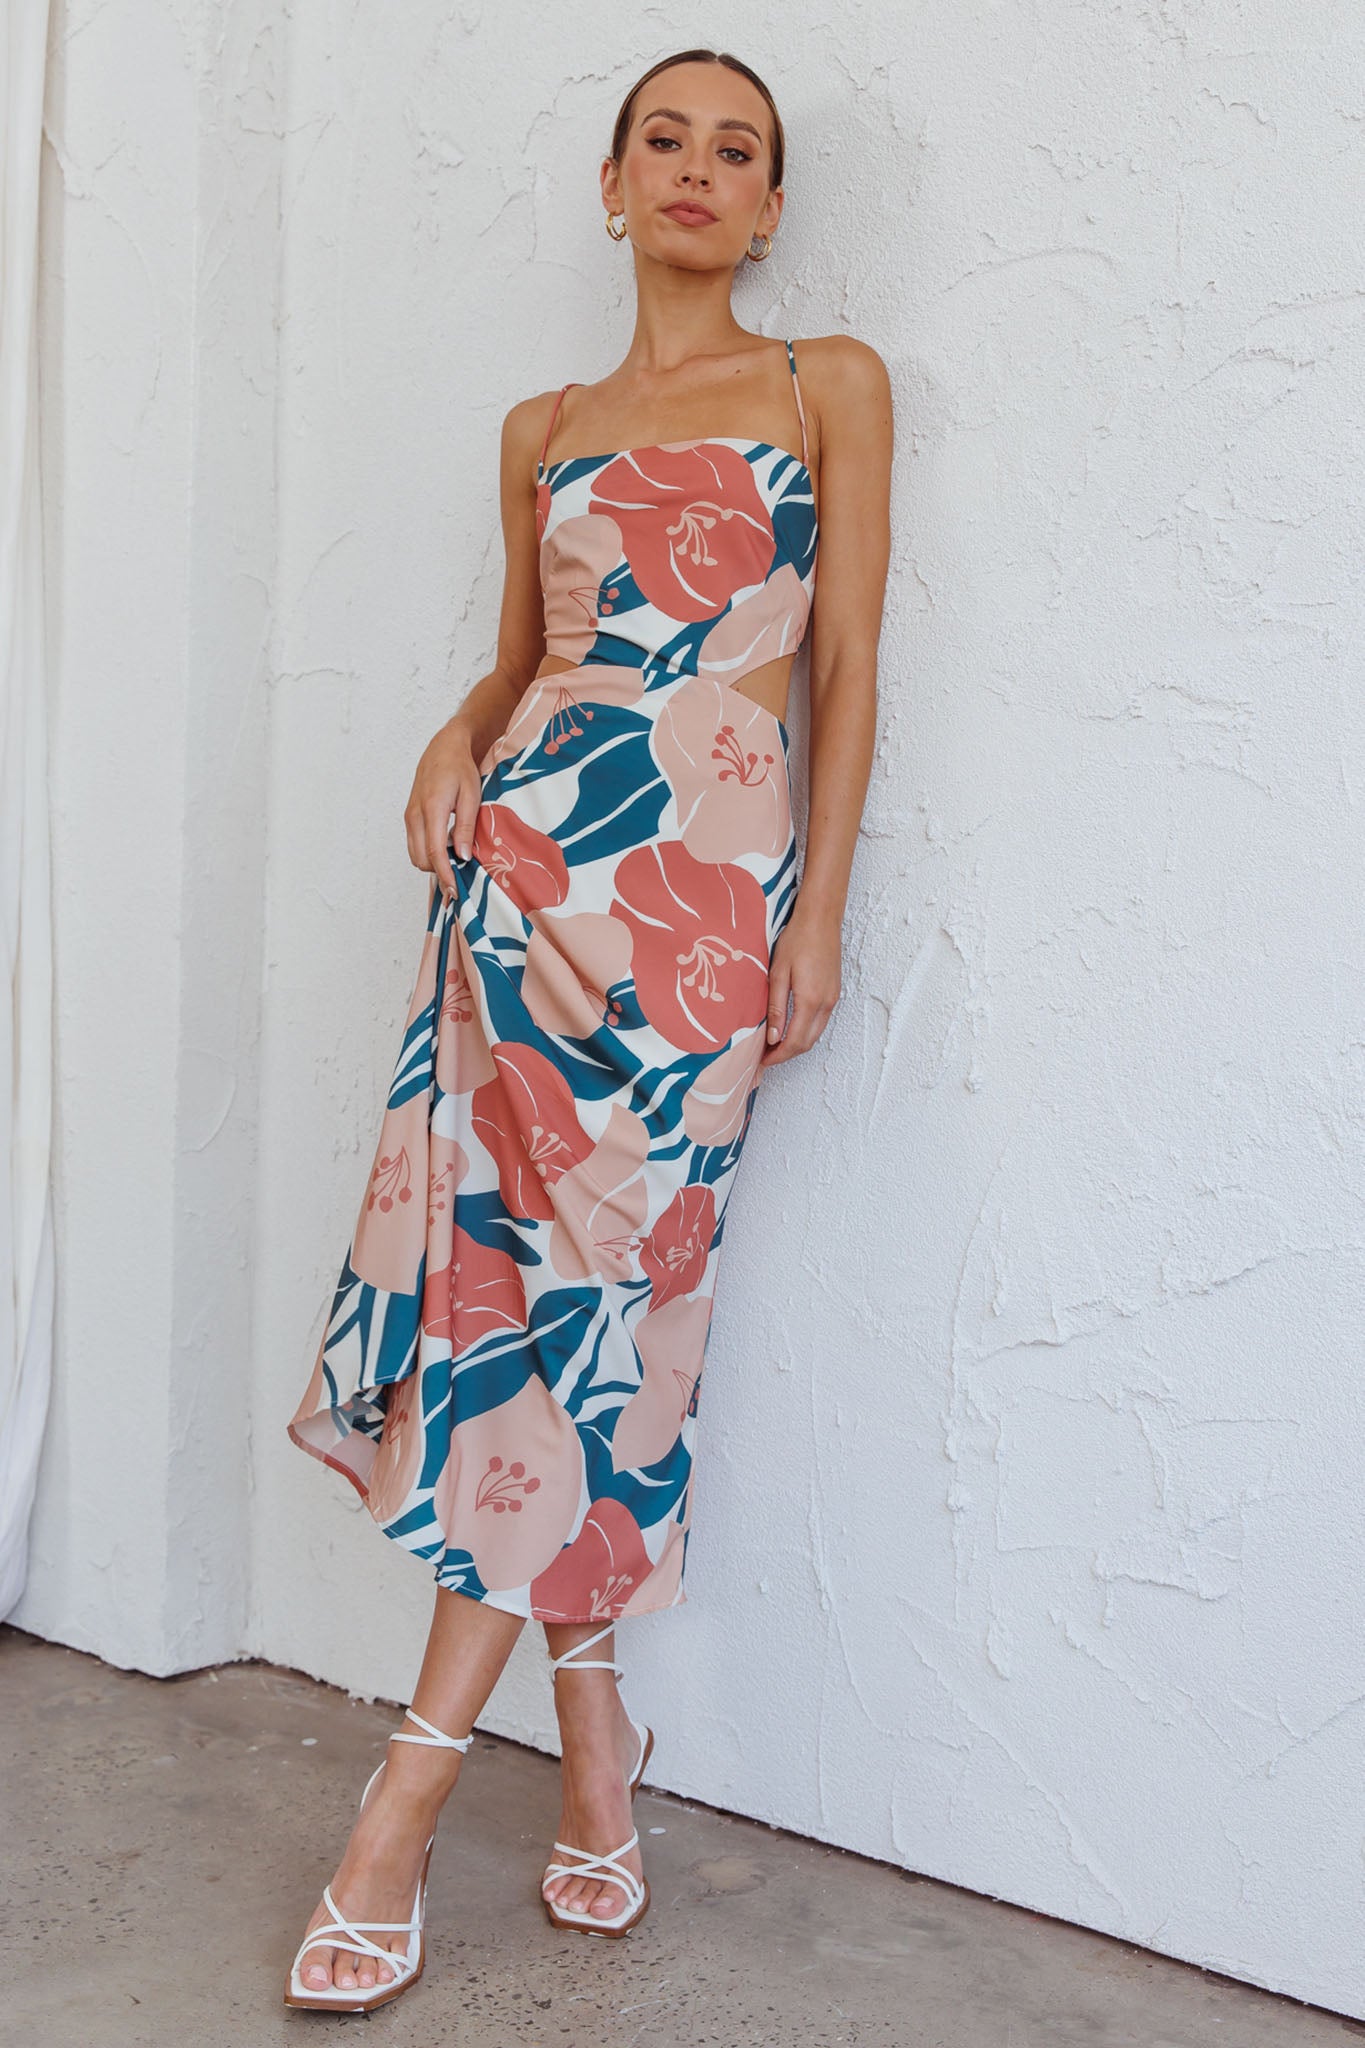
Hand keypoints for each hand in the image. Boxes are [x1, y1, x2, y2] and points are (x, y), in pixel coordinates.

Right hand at [404, 719, 482, 896]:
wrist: (444, 748)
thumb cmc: (460, 768)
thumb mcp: (471, 796)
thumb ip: (465, 827)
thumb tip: (461, 856)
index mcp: (432, 809)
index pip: (434, 853)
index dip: (445, 875)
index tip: (455, 891)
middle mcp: (415, 815)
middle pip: (421, 859)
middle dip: (439, 872)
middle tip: (461, 876)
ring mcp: (409, 816)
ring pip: (415, 854)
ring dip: (432, 863)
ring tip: (455, 862)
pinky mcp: (409, 816)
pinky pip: (414, 844)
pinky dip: (427, 853)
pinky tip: (446, 849)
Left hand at [760, 905, 841, 1068]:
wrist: (821, 919)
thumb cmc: (798, 939)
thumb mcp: (779, 973)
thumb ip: (777, 1007)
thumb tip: (773, 1037)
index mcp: (810, 1000)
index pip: (795, 1041)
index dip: (778, 1056)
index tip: (763, 1061)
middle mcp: (826, 1003)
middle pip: (807, 1043)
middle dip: (786, 1054)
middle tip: (765, 1056)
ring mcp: (833, 998)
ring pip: (815, 1034)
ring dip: (796, 1043)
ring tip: (774, 1043)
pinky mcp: (834, 992)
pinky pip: (820, 1021)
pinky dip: (805, 1031)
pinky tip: (790, 1026)